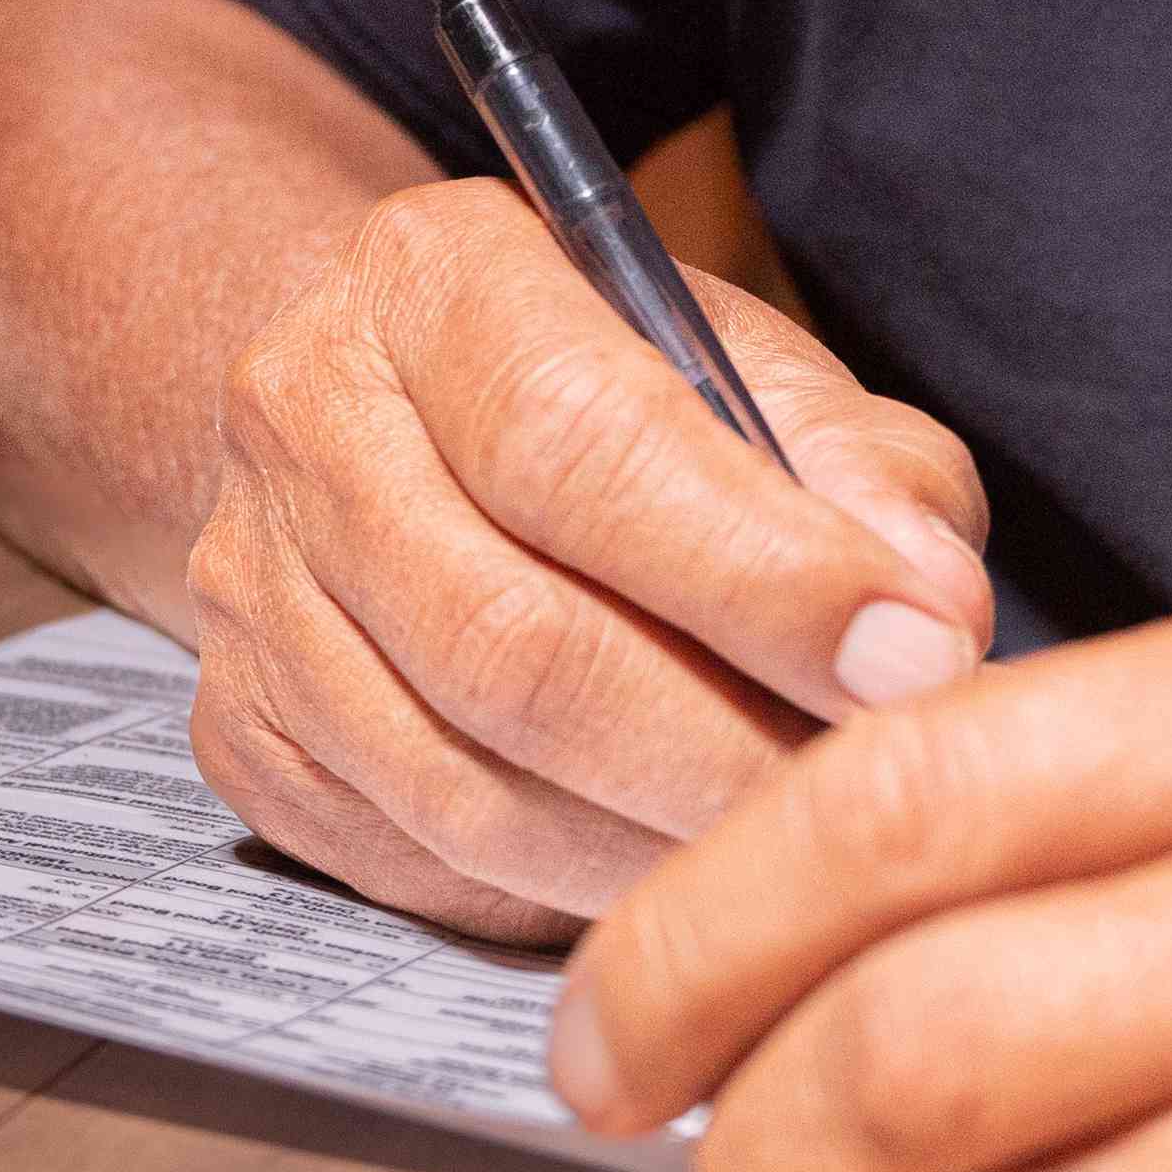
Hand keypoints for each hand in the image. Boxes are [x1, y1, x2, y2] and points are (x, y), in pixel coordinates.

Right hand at [180, 177, 998, 943]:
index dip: (759, 574)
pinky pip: (416, 864)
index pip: (579, 439)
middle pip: (509, 640)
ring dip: (654, 851)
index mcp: (431, 277)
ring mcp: (248, 590)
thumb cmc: (616, 403)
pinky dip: (565, 894)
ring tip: (791, 853)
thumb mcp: (756, 376)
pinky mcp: (241, 734)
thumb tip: (930, 618)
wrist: (397, 422)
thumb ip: (862, 474)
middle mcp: (302, 419)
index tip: (914, 662)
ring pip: (463, 786)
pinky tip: (666, 872)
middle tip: (865, 806)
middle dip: (720, 752)